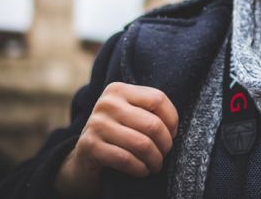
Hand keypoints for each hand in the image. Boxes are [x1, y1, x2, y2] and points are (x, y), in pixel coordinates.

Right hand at [55, 82, 178, 197]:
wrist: (86, 153)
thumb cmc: (119, 131)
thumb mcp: (132, 113)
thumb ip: (150, 110)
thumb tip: (174, 128)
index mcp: (119, 89)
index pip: (157, 99)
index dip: (172, 119)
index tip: (173, 133)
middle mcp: (106, 103)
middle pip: (152, 124)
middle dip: (165, 143)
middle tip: (165, 152)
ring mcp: (96, 124)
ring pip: (141, 144)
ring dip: (155, 159)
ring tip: (157, 164)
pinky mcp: (90, 146)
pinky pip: (126, 159)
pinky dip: (140, 168)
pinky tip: (143, 170)